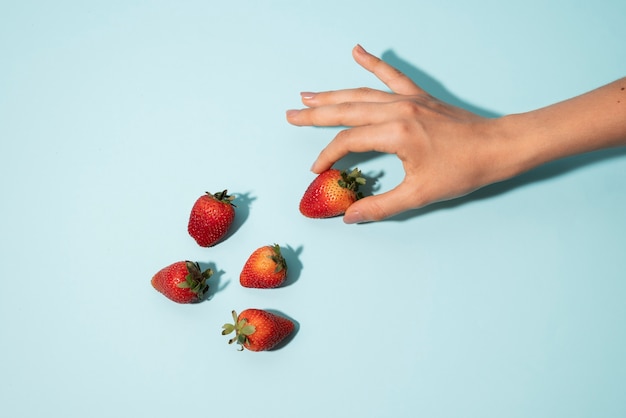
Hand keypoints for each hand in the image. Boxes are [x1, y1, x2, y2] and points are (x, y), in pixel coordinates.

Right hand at [286, 45, 512, 222]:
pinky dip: (373, 63)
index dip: (328, 156)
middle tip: (290, 115)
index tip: (317, 170)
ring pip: (361, 93)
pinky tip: (357, 51)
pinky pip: (391, 75)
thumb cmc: (463, 171)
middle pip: (346, 110)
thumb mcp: (420, 194)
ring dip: (332, 94)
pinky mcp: (418, 96)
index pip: (348, 141)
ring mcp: (407, 99)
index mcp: (395, 134)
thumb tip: (350, 217)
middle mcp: (397, 111)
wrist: (497, 147)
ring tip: (307, 95)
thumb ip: (381, 206)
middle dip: (315, 115)